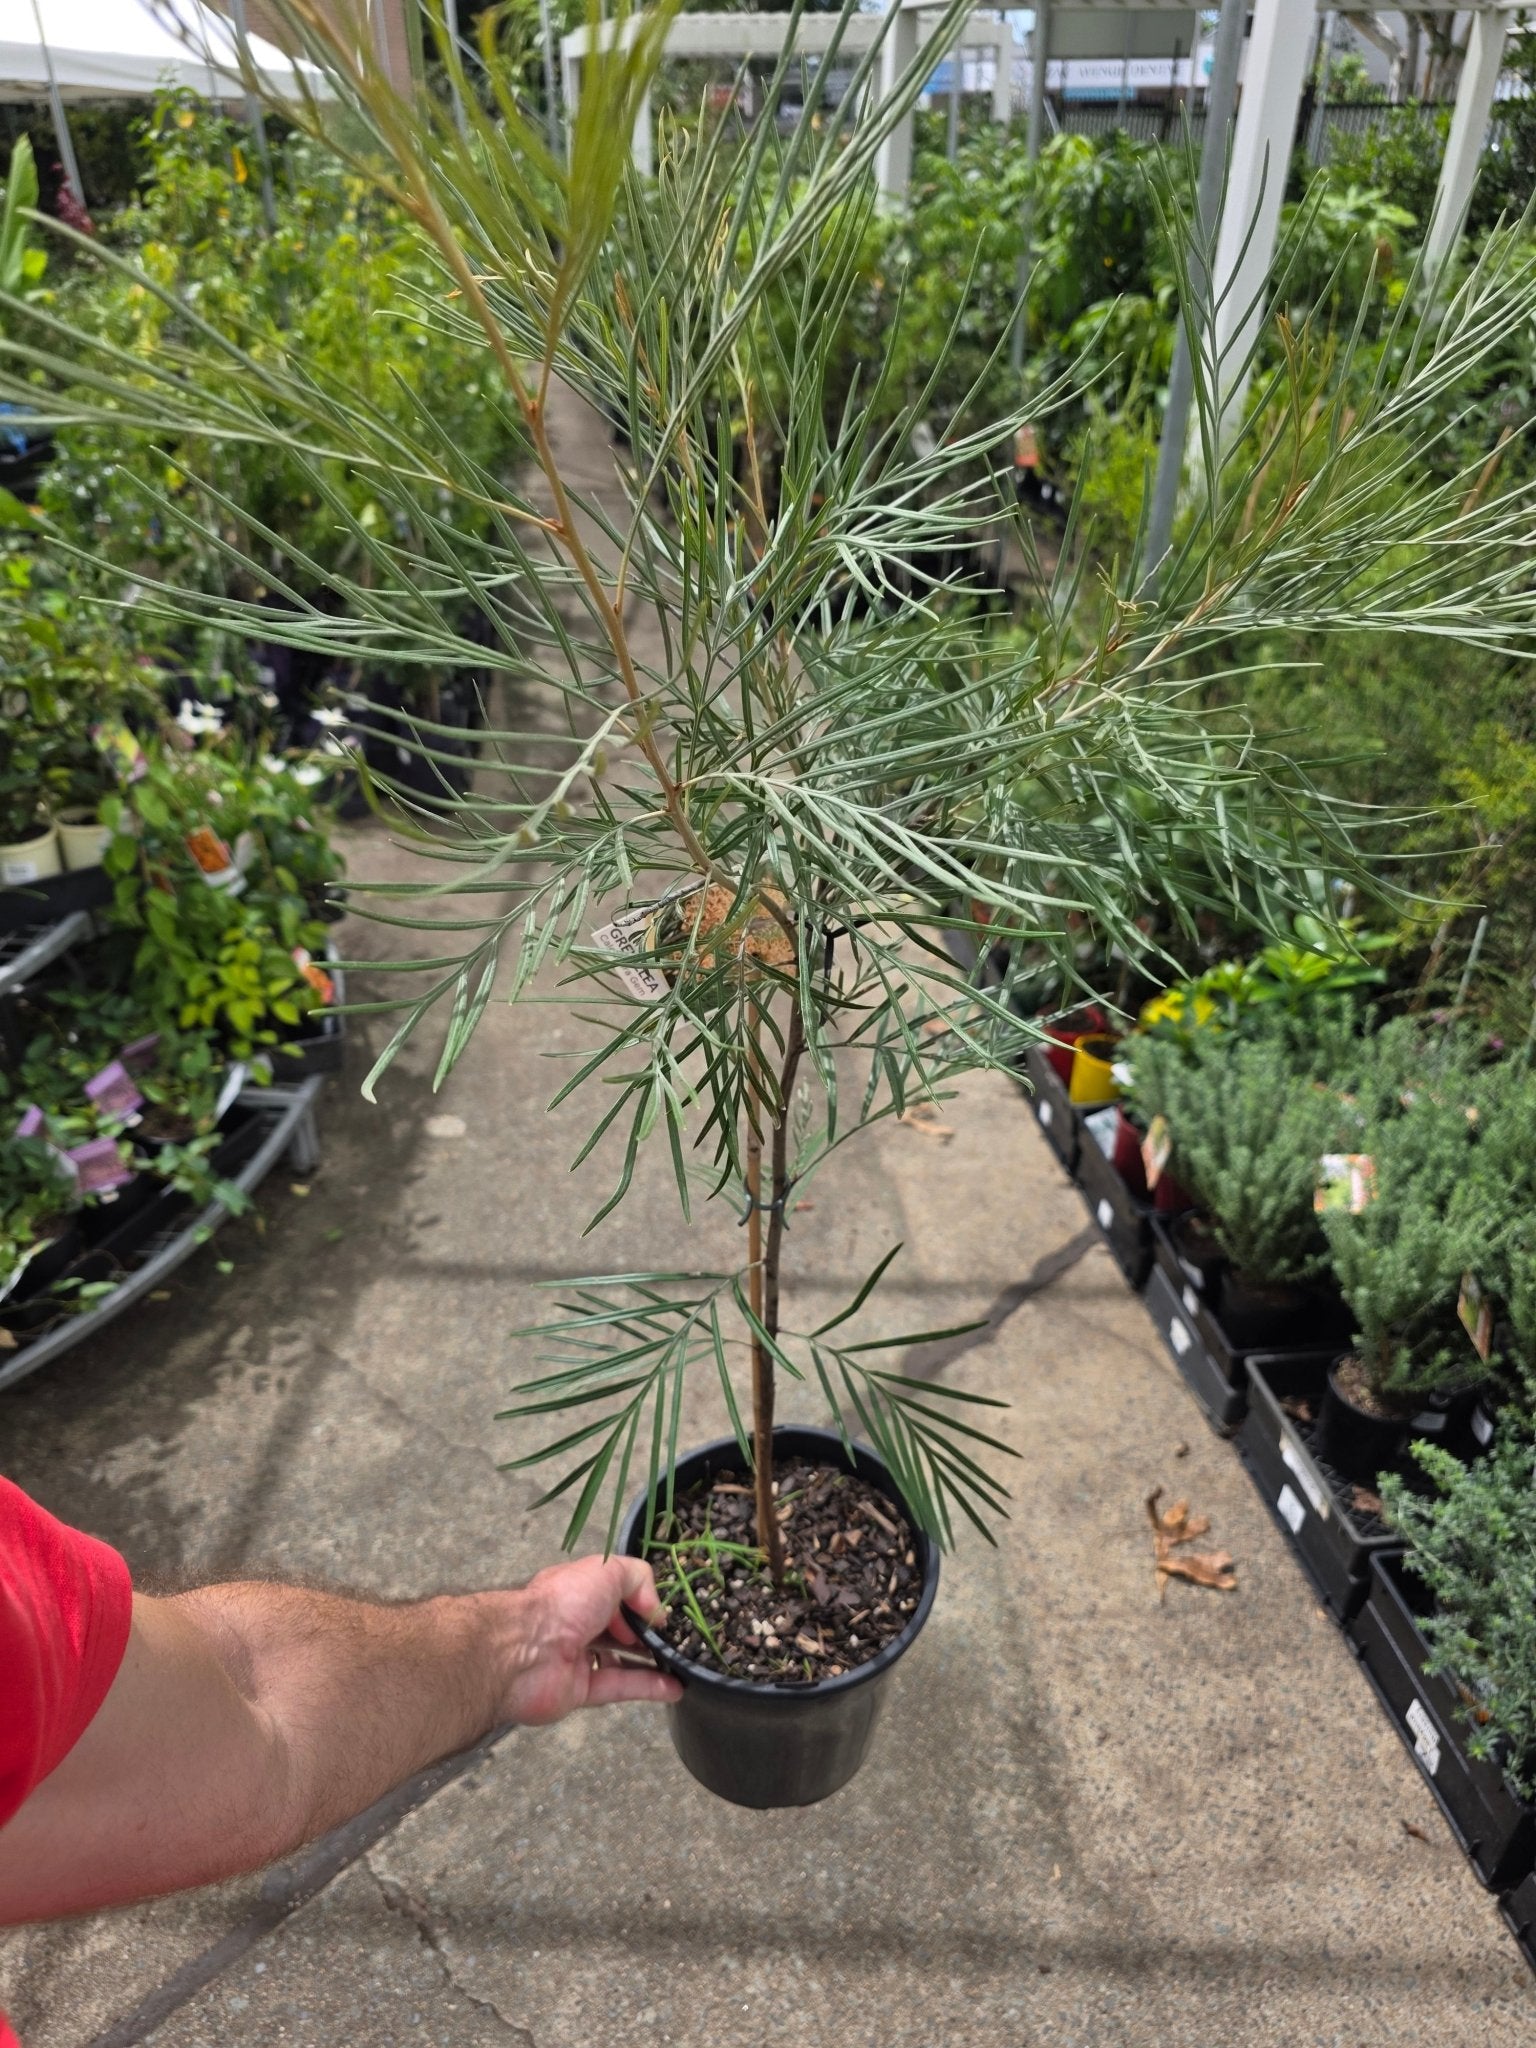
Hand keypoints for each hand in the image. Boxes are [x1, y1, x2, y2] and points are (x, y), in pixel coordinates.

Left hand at [491, 1556, 682, 1725]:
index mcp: (579, 1590)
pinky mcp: (579, 1691)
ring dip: (652, 1662)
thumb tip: (655, 1612)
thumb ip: (639, 1579)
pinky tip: (676, 1688)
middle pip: (619, 1627)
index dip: (641, 1600)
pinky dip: (648, 1688)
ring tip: (683, 1664)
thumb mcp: (607, 1570)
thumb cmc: (563, 1603)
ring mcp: (578, 1658)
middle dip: (648, 1633)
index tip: (663, 1610)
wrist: (522, 1652)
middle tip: (679, 1639)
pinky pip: (619, 1687)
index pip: (615, 1592)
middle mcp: (577, 1622)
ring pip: (622, 1659)